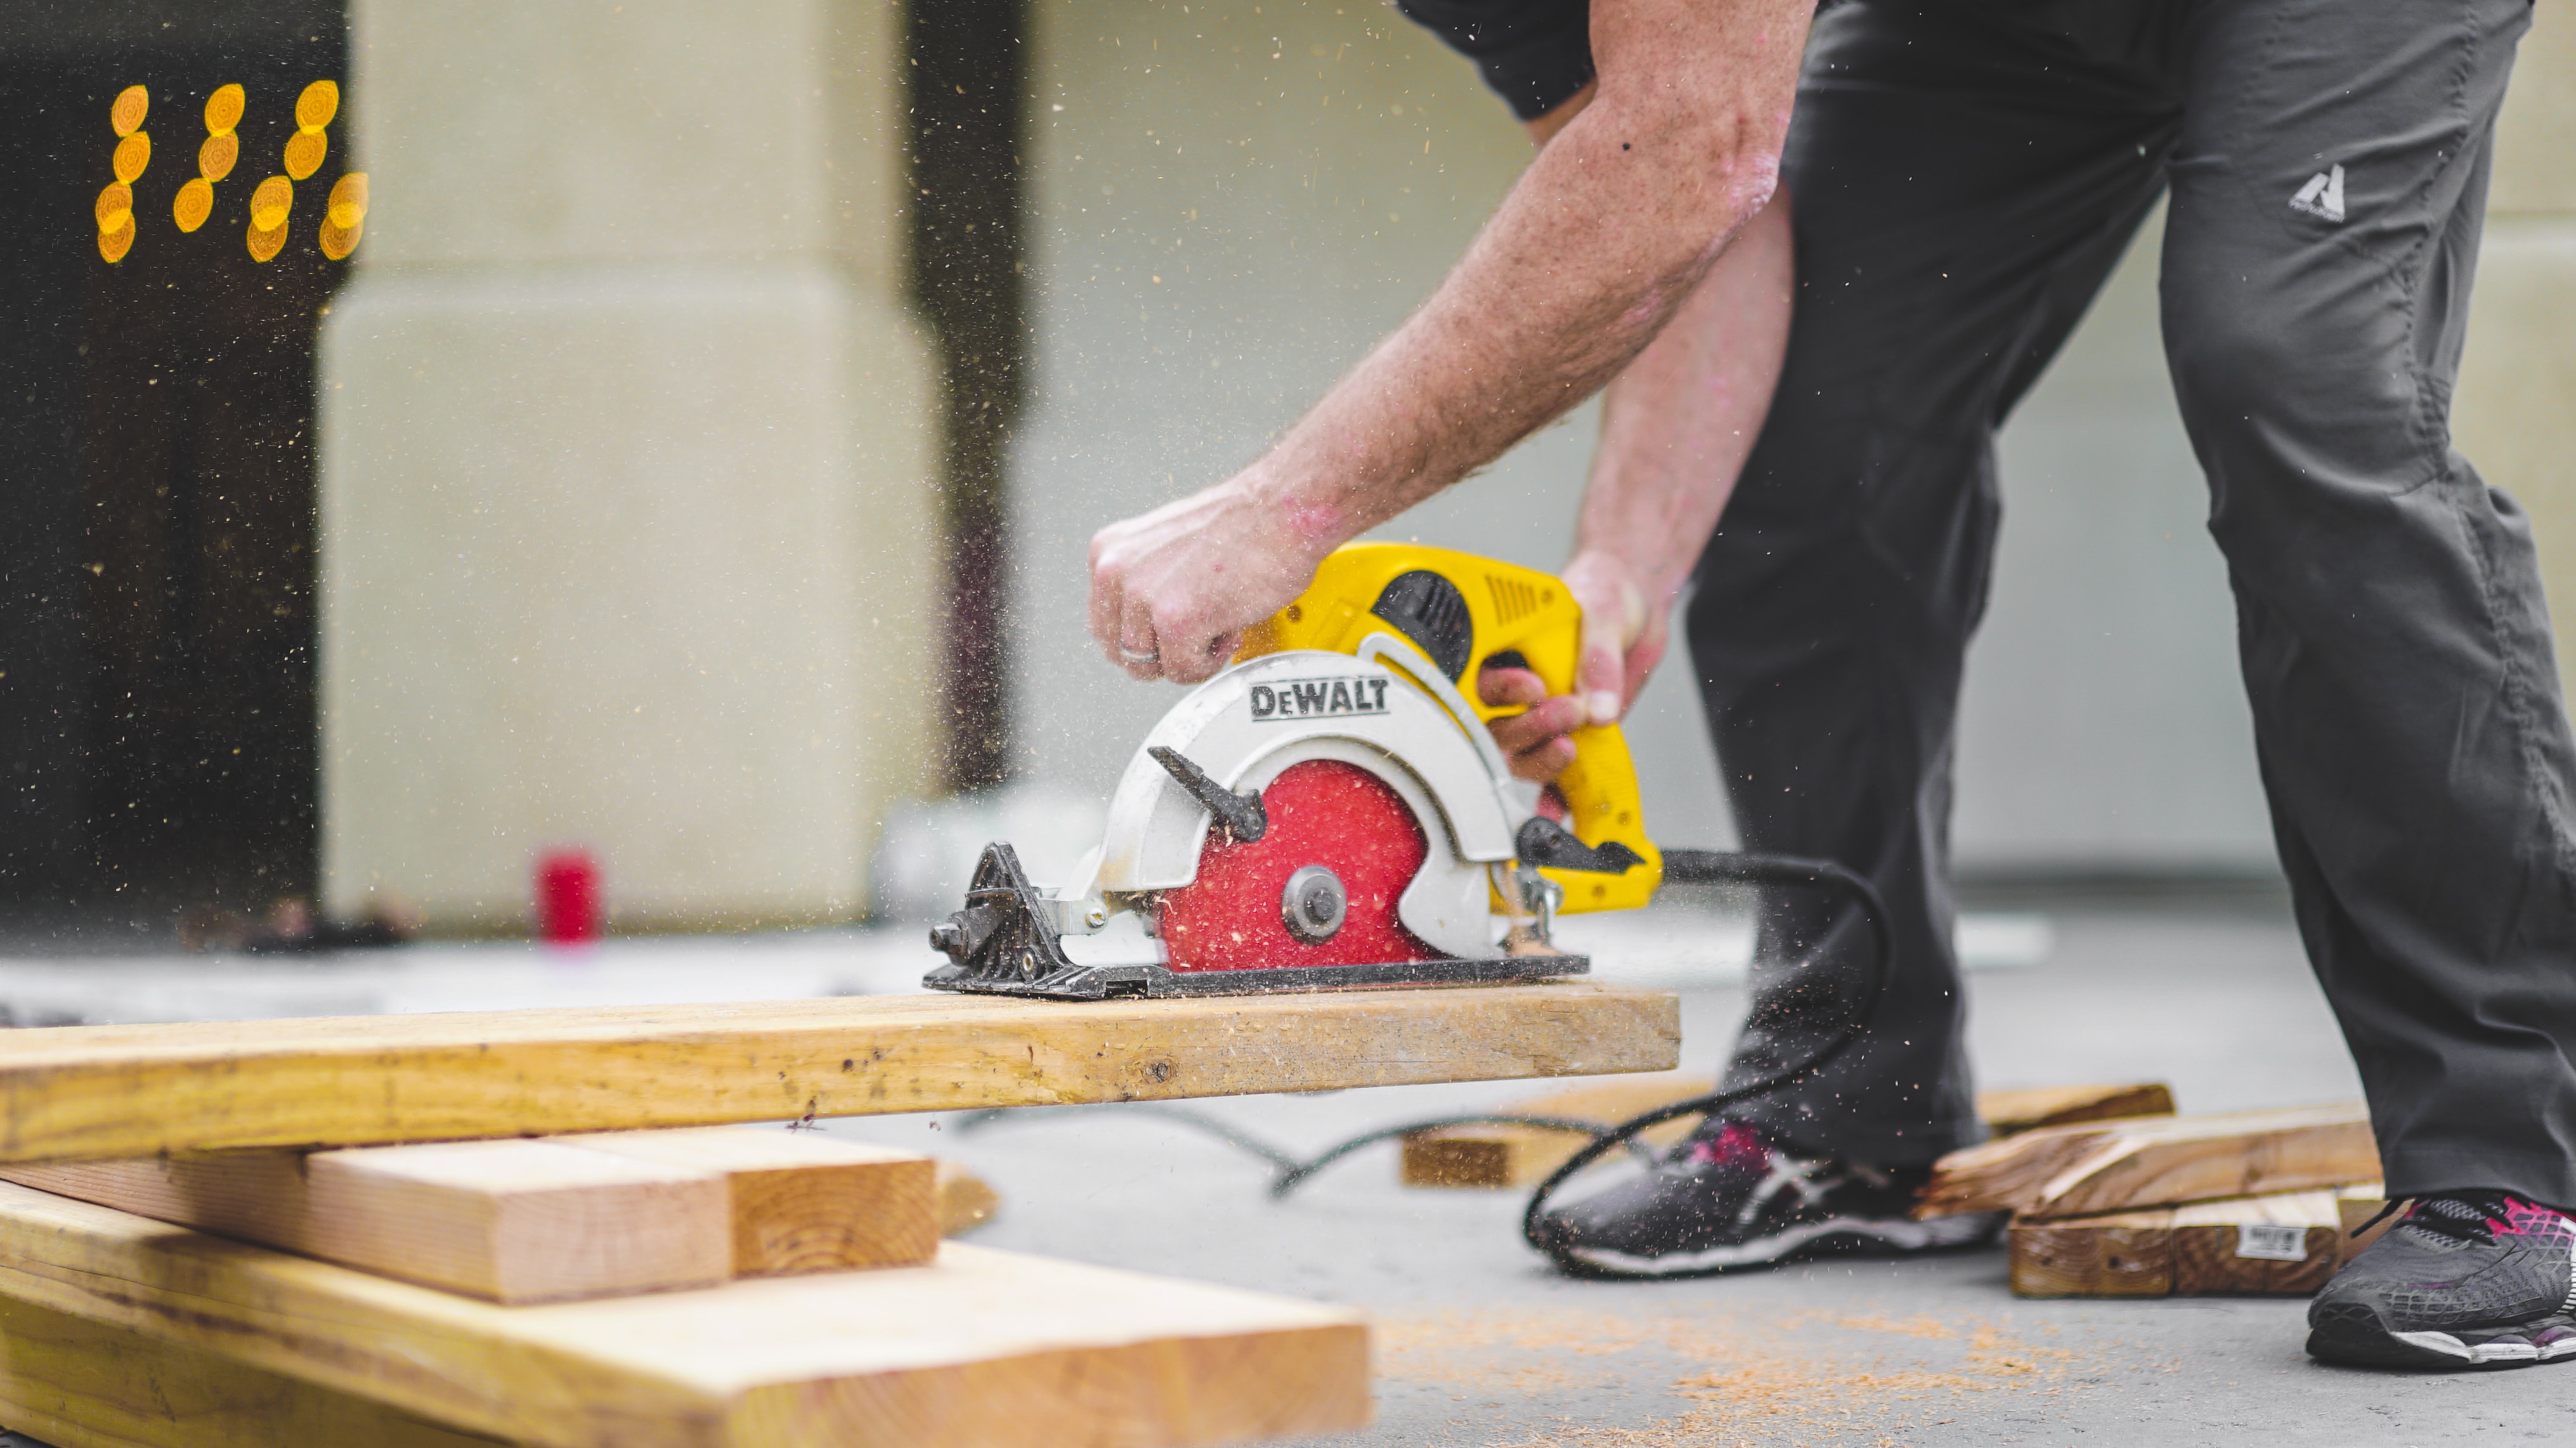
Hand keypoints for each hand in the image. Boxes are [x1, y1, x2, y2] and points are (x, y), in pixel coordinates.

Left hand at [1088, 479, 1333, 683]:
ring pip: (1149, 666)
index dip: (1144, 637)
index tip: (1170, 632)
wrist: (1281, 511)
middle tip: (1196, 634)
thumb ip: (1144, 580)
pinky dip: (1210, 661)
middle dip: (1161, 653)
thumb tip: (1143, 623)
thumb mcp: (1166, 545)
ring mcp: (1143, 596)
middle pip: (1122, 652)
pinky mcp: (1176, 621)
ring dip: (1187, 657)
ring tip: (1216, 626)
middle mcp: (1116, 572)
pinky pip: (1183, 670)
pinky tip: (1228, 628)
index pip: (1105, 625)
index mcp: (1109, 552)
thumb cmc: (1241, 524)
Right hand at [1476, 550, 1666, 784]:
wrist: (1639, 608)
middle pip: (1496, 726)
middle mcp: (1515, 688)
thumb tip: (1598, 709)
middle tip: (1568, 712)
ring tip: (1569, 747)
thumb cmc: (1608, 592)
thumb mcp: (1604, 612)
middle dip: (1527, 728)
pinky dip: (1553, 798)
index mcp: (1506, 648)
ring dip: (1539, 758)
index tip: (1533, 687)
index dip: (1499, 692)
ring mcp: (1539, 715)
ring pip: (1518, 754)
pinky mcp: (1566, 736)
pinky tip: (1556, 812)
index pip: (1480, 680)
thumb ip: (1599, 658)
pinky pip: (1552, 775)